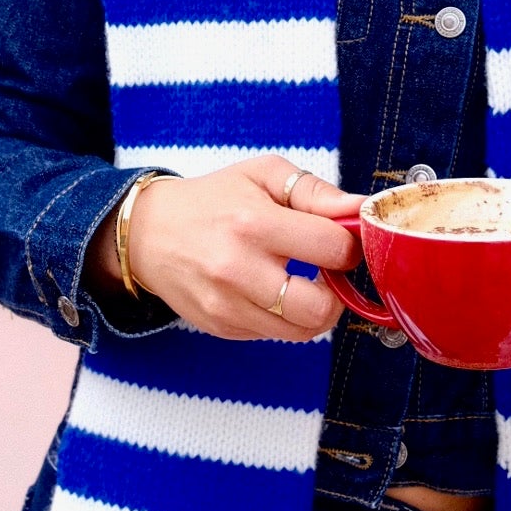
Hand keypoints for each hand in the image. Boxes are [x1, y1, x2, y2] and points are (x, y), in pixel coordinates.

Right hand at [123, 158, 362, 342]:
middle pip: (321, 308)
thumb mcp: (262, 175)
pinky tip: (270, 291)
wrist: (149, 233)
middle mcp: (238, 269)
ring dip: (314, 309)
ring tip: (301, 281)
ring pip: (302, 331)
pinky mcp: (221, 327)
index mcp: (253, 223)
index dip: (349, 246)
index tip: (340, 240)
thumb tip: (361, 208)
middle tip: (326, 271)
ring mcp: (227, 305)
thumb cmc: (213, 199)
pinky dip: (283, 317)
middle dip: (337, 292)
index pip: (332, 249)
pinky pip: (275, 335)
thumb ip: (315, 191)